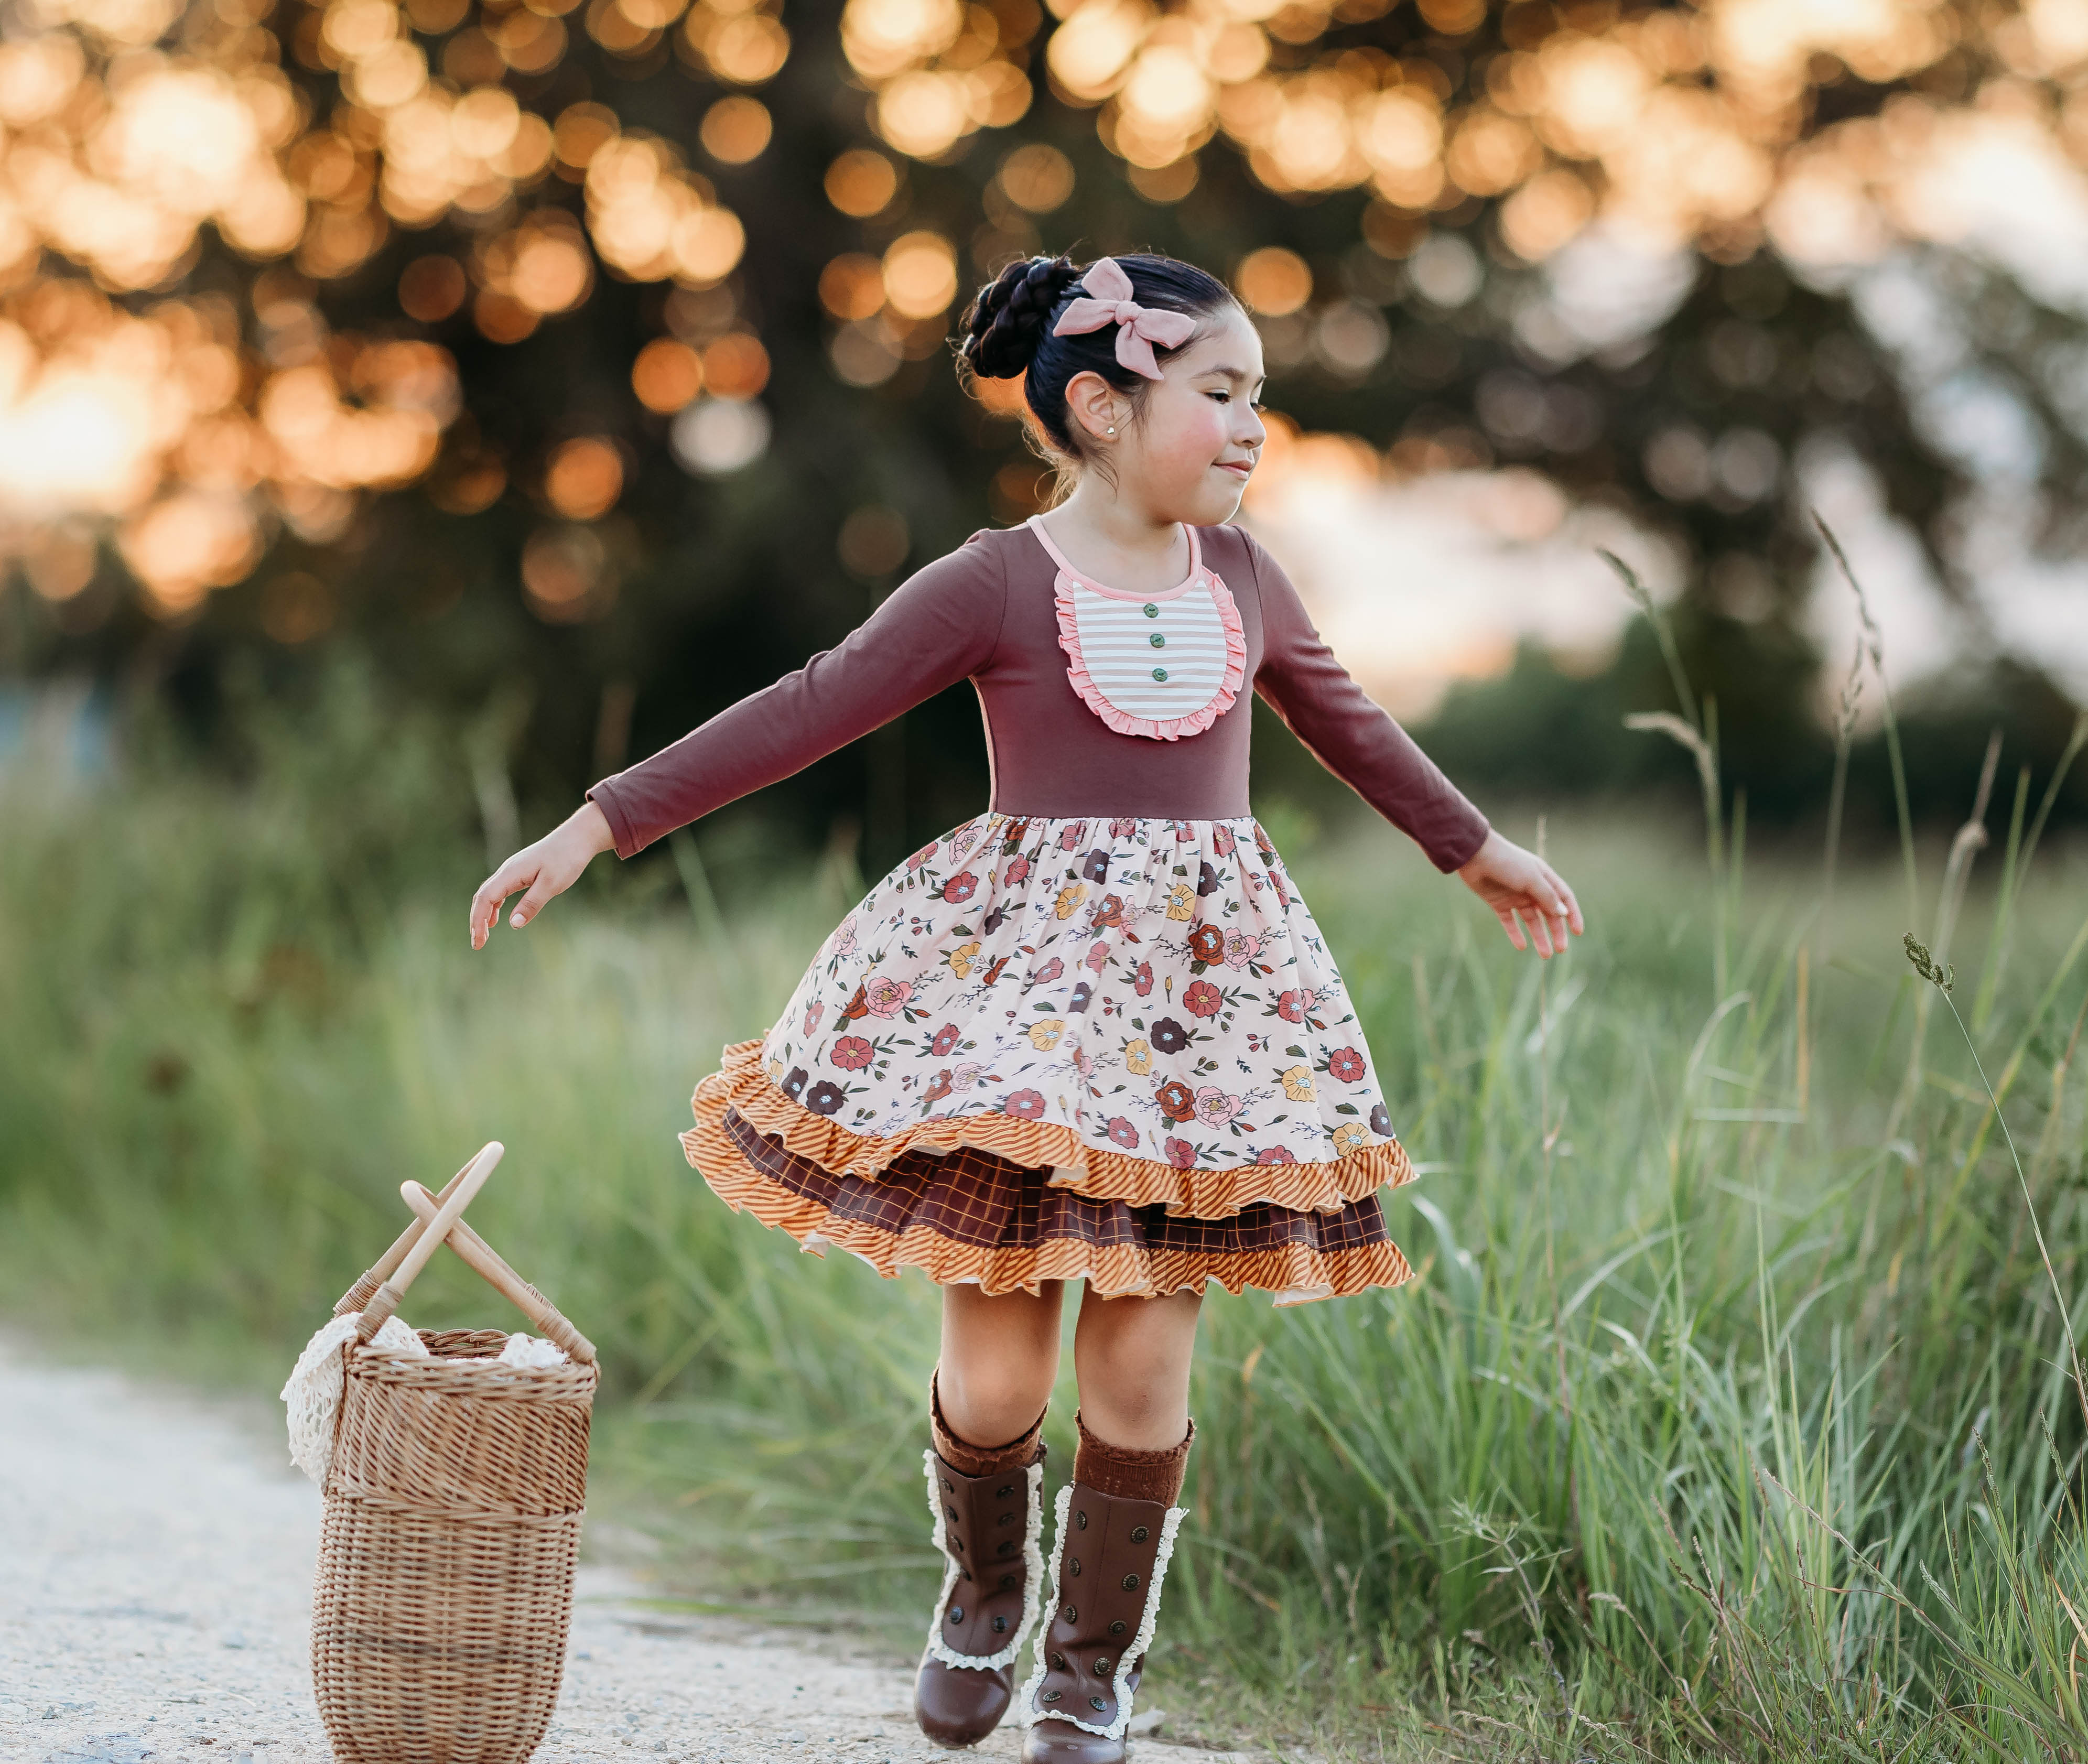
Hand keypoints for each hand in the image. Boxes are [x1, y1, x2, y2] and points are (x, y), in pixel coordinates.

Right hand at [469, 800, 615, 948]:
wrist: (577, 838)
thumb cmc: (567, 859)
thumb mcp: (552, 884)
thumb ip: (532, 903)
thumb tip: (514, 924)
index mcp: (511, 872)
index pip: (485, 898)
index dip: (478, 921)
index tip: (479, 942)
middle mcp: (507, 870)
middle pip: (482, 897)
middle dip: (476, 921)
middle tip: (477, 944)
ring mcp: (512, 870)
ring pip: (489, 894)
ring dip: (483, 915)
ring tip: (483, 936)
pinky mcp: (520, 872)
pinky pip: (500, 891)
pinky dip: (494, 907)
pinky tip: (496, 919)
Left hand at [1456, 829, 1582, 957]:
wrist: (1475, 856)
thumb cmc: (1507, 863)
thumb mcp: (1531, 879)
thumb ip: (1547, 897)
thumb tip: (1563, 913)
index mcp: (1544, 878)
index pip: (1564, 898)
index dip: (1572, 915)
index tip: (1578, 932)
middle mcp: (1531, 887)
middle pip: (1549, 913)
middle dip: (1556, 931)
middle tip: (1561, 950)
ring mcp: (1515, 896)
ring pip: (1531, 920)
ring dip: (1538, 936)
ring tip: (1545, 955)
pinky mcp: (1498, 902)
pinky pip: (1509, 921)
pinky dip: (1515, 933)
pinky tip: (1521, 946)